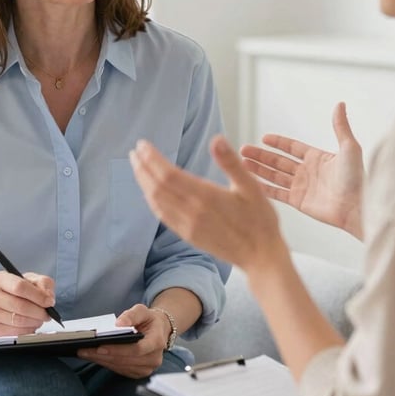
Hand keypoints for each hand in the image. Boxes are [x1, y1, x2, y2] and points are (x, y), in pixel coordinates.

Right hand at [0, 271, 56, 335]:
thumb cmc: (12, 291)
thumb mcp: (29, 279)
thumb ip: (42, 283)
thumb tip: (48, 296)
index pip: (20, 287)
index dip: (38, 296)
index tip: (49, 301)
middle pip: (20, 306)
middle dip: (39, 311)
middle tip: (47, 313)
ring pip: (18, 321)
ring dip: (35, 321)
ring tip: (40, 318)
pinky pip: (15, 332)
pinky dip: (28, 330)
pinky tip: (31, 325)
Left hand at [77, 303, 169, 377]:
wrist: (158, 330)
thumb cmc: (149, 320)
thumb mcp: (143, 310)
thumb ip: (132, 315)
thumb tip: (118, 325)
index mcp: (157, 342)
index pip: (137, 349)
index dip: (118, 350)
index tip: (100, 346)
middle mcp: (154, 358)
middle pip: (125, 360)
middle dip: (103, 356)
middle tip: (84, 350)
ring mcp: (147, 368)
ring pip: (120, 367)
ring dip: (101, 361)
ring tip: (85, 353)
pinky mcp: (138, 373)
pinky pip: (120, 370)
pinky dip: (106, 363)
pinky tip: (94, 357)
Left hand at [129, 135, 288, 273]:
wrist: (260, 257)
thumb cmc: (260, 220)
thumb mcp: (251, 187)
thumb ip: (231, 162)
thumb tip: (217, 139)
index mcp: (206, 196)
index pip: (168, 174)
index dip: (152, 159)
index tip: (142, 145)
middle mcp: (191, 211)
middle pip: (157, 187)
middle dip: (142, 168)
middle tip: (134, 152)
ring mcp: (187, 226)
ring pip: (156, 202)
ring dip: (143, 183)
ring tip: (137, 167)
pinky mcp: (188, 235)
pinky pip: (163, 216)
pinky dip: (152, 201)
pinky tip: (150, 193)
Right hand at [240, 102, 363, 238]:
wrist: (357, 207)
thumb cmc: (357, 178)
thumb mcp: (349, 148)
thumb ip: (340, 127)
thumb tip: (340, 104)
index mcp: (318, 158)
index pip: (292, 148)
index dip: (278, 143)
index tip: (264, 138)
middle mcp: (308, 172)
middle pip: (279, 161)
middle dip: (261, 155)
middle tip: (244, 149)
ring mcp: (302, 187)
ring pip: (275, 176)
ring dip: (258, 169)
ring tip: (242, 163)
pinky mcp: (299, 202)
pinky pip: (277, 193)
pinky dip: (264, 187)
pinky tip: (251, 182)